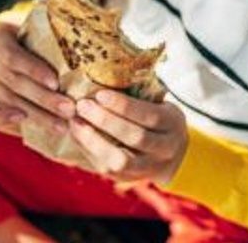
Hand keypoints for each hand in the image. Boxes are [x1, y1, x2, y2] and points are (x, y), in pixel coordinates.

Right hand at [0, 19, 75, 134]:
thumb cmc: (23, 43)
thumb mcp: (30, 32)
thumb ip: (47, 35)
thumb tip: (78, 37)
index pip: (12, 56)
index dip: (34, 70)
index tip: (56, 82)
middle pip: (12, 81)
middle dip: (44, 98)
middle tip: (69, 110)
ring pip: (6, 100)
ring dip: (36, 115)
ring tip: (61, 125)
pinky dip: (1, 118)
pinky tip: (23, 121)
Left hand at [68, 88, 187, 184]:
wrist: (171, 155)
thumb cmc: (157, 117)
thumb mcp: (158, 102)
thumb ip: (139, 91)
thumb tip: (105, 68)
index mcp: (173, 123)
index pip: (149, 115)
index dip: (124, 105)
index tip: (100, 93)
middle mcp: (165, 149)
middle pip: (135, 137)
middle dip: (105, 120)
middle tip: (82, 105)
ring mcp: (149, 168)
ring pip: (120, 160)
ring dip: (93, 140)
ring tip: (75, 121)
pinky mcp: (130, 179)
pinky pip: (107, 169)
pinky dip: (89, 150)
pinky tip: (77, 133)